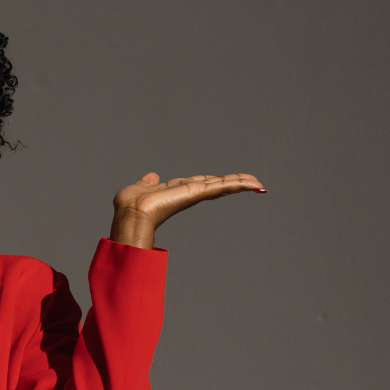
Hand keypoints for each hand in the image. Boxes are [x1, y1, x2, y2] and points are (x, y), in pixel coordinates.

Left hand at [110, 171, 265, 249]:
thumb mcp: (140, 188)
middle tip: (254, 183)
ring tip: (258, 184)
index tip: (229, 181)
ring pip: (222, 186)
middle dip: (234, 183)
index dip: (215, 182)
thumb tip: (152, 176)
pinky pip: (220, 186)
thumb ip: (148, 183)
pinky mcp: (196, 193)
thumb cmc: (130, 205)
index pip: (201, 184)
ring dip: (241, 183)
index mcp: (176, 190)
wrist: (130, 213)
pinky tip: (252, 185)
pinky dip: (237, 184)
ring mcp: (193, 194)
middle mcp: (187, 192)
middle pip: (216, 185)